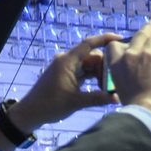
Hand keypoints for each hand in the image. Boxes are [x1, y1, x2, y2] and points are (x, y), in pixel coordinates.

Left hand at [6, 30, 121, 130]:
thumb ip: (97, 98)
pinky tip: (101, 88)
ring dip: (99, 74)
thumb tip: (117, 98)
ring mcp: (66, 67)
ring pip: (89, 65)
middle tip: (113, 83)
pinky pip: (83, 71)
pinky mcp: (66, 74)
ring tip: (107, 89)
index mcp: (67, 61)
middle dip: (104, 67)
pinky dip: (92, 78)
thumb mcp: (76, 102)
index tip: (120, 38)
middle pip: (92, 56)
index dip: (105, 39)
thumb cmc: (49, 106)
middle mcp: (66, 60)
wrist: (30, 113)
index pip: (89, 44)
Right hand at [105, 18, 150, 117]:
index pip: (114, 46)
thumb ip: (128, 72)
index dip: (121, 43)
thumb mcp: (121, 85)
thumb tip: (139, 67)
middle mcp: (131, 54)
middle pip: (141, 34)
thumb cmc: (134, 103)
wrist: (147, 108)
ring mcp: (148, 54)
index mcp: (117, 64)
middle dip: (149, 27)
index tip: (128, 43)